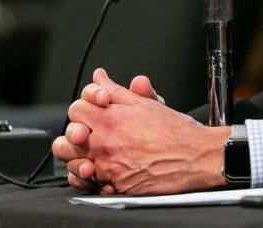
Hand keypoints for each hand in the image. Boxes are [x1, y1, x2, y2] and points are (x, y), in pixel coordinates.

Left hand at [54, 68, 230, 194]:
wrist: (195, 157)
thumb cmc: (177, 132)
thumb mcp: (147, 103)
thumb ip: (117, 90)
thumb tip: (100, 76)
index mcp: (112, 120)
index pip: (77, 108)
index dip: (86, 105)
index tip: (97, 108)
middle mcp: (105, 144)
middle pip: (67, 138)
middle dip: (76, 132)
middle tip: (89, 132)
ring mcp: (107, 167)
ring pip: (72, 162)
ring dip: (78, 156)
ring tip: (91, 152)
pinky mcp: (114, 186)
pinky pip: (86, 184)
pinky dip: (88, 177)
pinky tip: (99, 170)